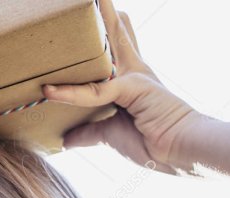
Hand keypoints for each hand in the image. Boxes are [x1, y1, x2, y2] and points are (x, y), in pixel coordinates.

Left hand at [42, 0, 211, 172]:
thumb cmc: (152, 142)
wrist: (180, 151)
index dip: (111, 29)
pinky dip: (70, 93)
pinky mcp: (132, 86)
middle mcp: (133, 69)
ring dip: (99, 19)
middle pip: (114, 32)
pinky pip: (95, 90)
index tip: (103, 12)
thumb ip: (88, 132)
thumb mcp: (111, 135)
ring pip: (109, 40)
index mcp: (132, 79)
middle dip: (103, 13)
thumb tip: (65, 140)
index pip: (119, 45)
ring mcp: (133, 74)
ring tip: (87, 0)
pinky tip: (49, 91)